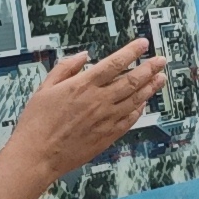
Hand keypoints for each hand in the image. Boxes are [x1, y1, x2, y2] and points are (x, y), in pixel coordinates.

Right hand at [0, 40, 163, 189]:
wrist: (38, 154)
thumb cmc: (37, 122)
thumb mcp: (45, 87)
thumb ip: (65, 68)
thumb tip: (83, 56)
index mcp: (83, 85)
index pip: (114, 63)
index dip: (132, 52)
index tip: (143, 44)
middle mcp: (99, 100)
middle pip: (132, 80)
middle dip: (150, 68)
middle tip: (161, 60)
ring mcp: (106, 119)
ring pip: (135, 99)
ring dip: (150, 87)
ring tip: (161, 78)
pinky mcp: (108, 135)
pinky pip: (130, 119)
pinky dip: (139, 109)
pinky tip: (144, 103)